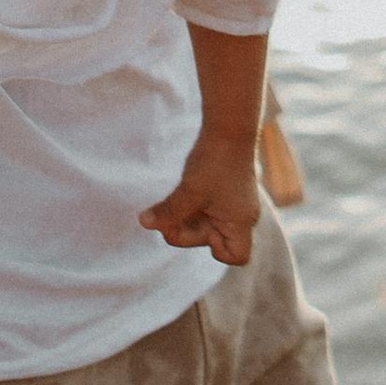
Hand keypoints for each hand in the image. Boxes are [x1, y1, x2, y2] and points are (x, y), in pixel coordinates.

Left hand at [141, 132, 260, 264]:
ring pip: (207, 225)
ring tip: (176, 200)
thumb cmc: (215, 161)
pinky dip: (193, 207)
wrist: (229, 127)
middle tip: (169, 214)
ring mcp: (234, 204)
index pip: (237, 257)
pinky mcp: (227, 193)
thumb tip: (144, 223)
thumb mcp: (189, 191)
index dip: (216, 252)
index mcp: (240, 221)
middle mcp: (241, 216)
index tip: (202, 229)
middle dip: (188, 230)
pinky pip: (208, 210)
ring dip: (187, 218)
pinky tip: (184, 192)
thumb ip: (169, 212)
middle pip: (213, 241)